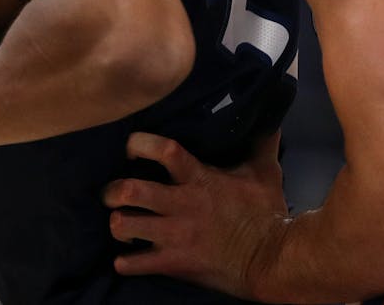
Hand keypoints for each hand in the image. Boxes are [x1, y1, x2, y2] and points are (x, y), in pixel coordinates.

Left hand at [103, 131, 290, 298]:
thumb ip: (261, 144)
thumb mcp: (265, 173)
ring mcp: (174, 236)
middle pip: (130, 191)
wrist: (271, 259)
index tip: (132, 147)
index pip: (164, 151)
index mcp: (199, 179)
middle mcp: (181, 205)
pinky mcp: (174, 264)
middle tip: (113, 193)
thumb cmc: (267, 214)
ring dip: (117, 224)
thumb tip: (269, 118)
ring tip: (121, 223)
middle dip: (112, 190)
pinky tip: (127, 258)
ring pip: (124, 226)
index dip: (140, 144)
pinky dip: (125, 262)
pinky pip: (133, 265)